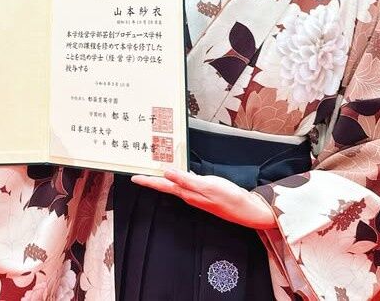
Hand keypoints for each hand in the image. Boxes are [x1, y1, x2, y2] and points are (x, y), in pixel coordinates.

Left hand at [130, 168, 275, 229]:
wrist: (245, 209)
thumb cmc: (228, 198)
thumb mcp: (207, 185)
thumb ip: (186, 179)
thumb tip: (167, 172)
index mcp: (187, 193)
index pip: (162, 185)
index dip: (147, 181)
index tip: (134, 178)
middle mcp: (188, 194)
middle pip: (165, 185)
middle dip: (151, 179)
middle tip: (138, 173)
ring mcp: (195, 194)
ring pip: (174, 184)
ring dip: (162, 178)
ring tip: (153, 171)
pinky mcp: (203, 191)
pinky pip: (185, 182)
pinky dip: (178, 176)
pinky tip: (178, 172)